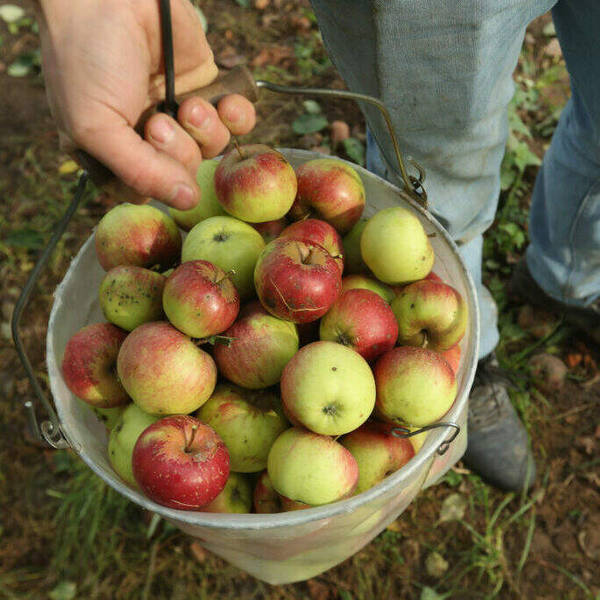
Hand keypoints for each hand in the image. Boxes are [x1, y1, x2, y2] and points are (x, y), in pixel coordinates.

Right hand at [36, 0, 255, 208]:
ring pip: (211, 151)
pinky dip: (237, 116)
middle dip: (176, 152)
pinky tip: (226, 104)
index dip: (155, 184)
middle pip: (183, 176)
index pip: (147, 193)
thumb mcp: (97, 127)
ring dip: (204, 131)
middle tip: (156, 121)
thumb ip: (140, 172)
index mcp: (113, 151)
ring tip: (185, 105)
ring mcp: (179, 114)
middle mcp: (148, 138)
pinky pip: (237, 121)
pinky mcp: (207, 89)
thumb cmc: (87, 59)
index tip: (144, 154)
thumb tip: (186, 201)